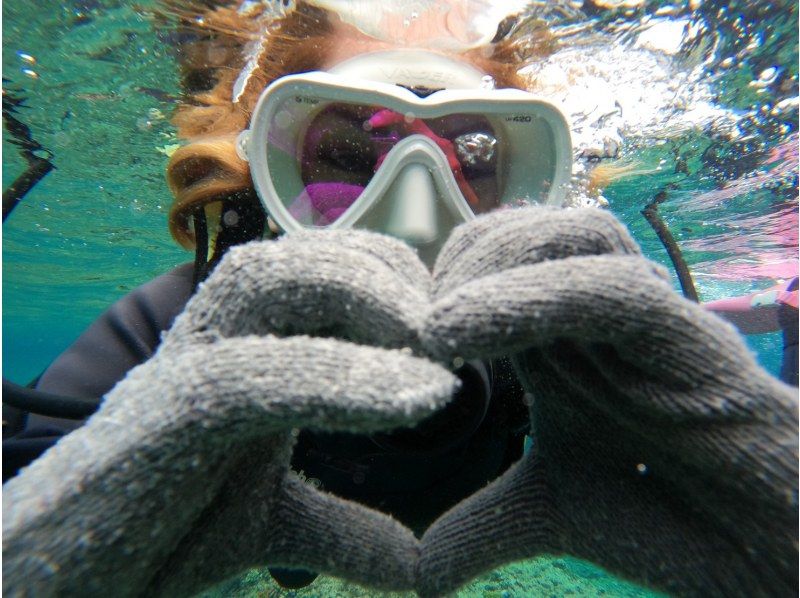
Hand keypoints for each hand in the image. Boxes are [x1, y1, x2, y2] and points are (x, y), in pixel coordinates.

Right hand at [3, 232, 457, 596]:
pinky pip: (254, 375)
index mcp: (243, 351)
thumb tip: (414, 560)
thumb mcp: (270, 524)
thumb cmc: (157, 532)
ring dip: (364, 298)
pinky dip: (340, 378)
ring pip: (272, 284)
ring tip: (436, 348)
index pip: (322, 273)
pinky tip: (415, 399)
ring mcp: (183, 370)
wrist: (52, 578)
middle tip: (453, 333)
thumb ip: (339, 527)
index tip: (452, 334)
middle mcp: (213, 341)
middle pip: (304, 257)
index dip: (396, 286)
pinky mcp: (159, 419)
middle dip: (388, 278)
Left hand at [417, 208, 797, 596]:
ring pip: (568, 234)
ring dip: (487, 268)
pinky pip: (608, 290)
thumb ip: (485, 526)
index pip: (491, 260)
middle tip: (414, 331)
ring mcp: (649, 319)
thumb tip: (420, 574)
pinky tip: (461, 335)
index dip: (433, 283)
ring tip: (438, 332)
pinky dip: (530, 297)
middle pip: (521, 229)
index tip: (393, 338)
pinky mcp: (690, 340)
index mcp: (560, 338)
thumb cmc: (670, 513)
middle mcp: (599, 315)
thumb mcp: (552, 512)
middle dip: (455, 265)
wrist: (772, 550)